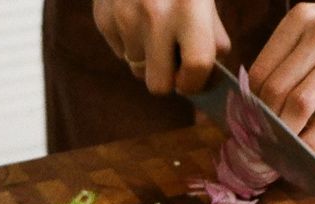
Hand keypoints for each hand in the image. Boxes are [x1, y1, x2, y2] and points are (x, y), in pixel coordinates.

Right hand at [91, 0, 229, 95]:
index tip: (193, 77)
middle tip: (172, 60)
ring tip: (153, 26)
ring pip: (137, 69)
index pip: (196, 69)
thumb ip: (212, 37)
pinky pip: (120, 51)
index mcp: (189, 8)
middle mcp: (154, 15)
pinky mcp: (103, 17)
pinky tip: (135, 14)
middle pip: (158, 85)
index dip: (195, 81)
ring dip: (147, 57)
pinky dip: (129, 41)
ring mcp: (124, 17)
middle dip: (166, 78)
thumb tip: (208, 79)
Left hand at [248, 0, 314, 150]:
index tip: (247, 129)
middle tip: (258, 149)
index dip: (248, 106)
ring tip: (277, 155)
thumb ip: (299, 53)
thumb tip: (269, 99)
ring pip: (297, 105)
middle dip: (261, 127)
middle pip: (273, 91)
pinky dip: (313, 142)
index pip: (260, 71)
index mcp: (301, 19)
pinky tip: (306, 155)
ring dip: (283, 137)